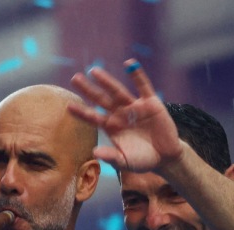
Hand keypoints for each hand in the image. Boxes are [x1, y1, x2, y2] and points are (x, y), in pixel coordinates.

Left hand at [67, 60, 182, 172]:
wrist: (165, 157)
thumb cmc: (142, 160)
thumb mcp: (125, 162)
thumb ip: (111, 157)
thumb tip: (94, 153)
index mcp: (111, 127)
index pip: (93, 117)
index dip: (81, 112)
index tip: (69, 106)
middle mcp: (120, 114)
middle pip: (101, 99)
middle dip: (89, 89)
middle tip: (75, 79)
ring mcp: (134, 107)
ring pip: (118, 91)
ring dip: (106, 81)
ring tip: (94, 72)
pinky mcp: (151, 102)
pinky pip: (143, 86)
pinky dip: (137, 75)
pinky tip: (129, 64)